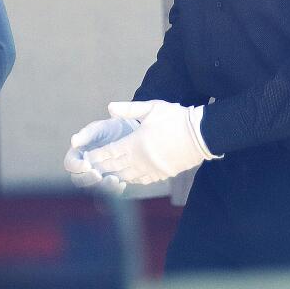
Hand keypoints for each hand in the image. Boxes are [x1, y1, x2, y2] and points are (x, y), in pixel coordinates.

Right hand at [63, 115, 137, 193]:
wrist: (130, 134)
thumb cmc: (110, 129)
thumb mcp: (99, 128)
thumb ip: (87, 134)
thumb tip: (73, 142)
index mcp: (77, 155)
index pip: (70, 165)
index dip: (76, 167)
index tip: (87, 165)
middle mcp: (84, 169)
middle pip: (79, 180)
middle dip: (88, 179)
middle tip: (99, 175)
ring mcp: (97, 177)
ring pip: (93, 189)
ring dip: (102, 187)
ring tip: (114, 180)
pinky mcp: (109, 182)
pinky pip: (108, 192)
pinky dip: (114, 190)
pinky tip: (122, 184)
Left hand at [84, 100, 212, 185]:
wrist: (203, 134)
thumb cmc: (176, 118)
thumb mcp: (151, 108)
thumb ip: (129, 109)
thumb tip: (109, 108)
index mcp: (135, 143)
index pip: (110, 153)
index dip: (97, 156)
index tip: (86, 158)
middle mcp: (141, 160)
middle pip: (116, 167)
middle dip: (102, 167)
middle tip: (90, 169)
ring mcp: (153, 169)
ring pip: (128, 176)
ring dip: (115, 175)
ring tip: (104, 175)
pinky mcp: (164, 174)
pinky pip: (143, 180)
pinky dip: (132, 180)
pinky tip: (128, 178)